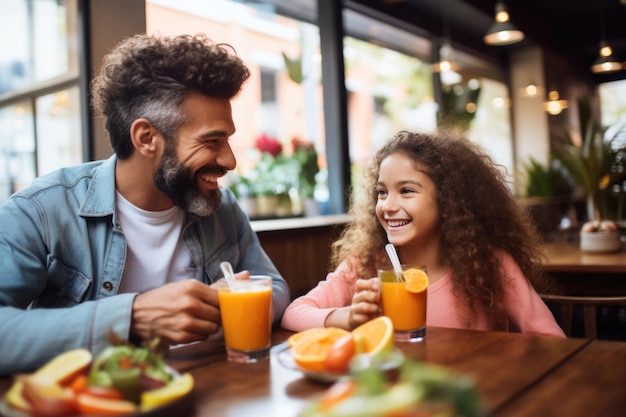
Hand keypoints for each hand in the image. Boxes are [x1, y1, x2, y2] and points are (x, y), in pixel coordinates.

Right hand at [129, 272, 247, 344]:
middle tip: (208, 313)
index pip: (223, 299)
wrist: (138, 314)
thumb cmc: (166, 298)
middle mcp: (189, 304)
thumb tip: (246, 275)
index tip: (222, 304)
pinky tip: (190, 327)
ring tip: (198, 320)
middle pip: (219, 315)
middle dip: (216, 315)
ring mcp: (185, 322)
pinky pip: (202, 337)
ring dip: (209, 326)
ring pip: (213, 329)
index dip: (224, 303)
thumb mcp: (188, 286)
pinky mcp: (180, 337)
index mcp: (192, 288)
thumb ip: (218, 284)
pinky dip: (199, 334)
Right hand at [348, 278, 380, 328]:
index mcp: (360, 290)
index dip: (368, 284)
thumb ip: (378, 290)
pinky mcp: (355, 319)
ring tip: (378, 310)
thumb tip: (387, 286)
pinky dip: (371, 318)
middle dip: (374, 296)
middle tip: (379, 300)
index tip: (377, 287)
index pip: (359, 283)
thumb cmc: (369, 305)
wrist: (358, 320)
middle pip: (364, 294)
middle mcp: (356, 298)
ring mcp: (354, 308)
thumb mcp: (373, 296)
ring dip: (374, 308)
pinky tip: (374, 318)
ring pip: (364, 306)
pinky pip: (364, 318)